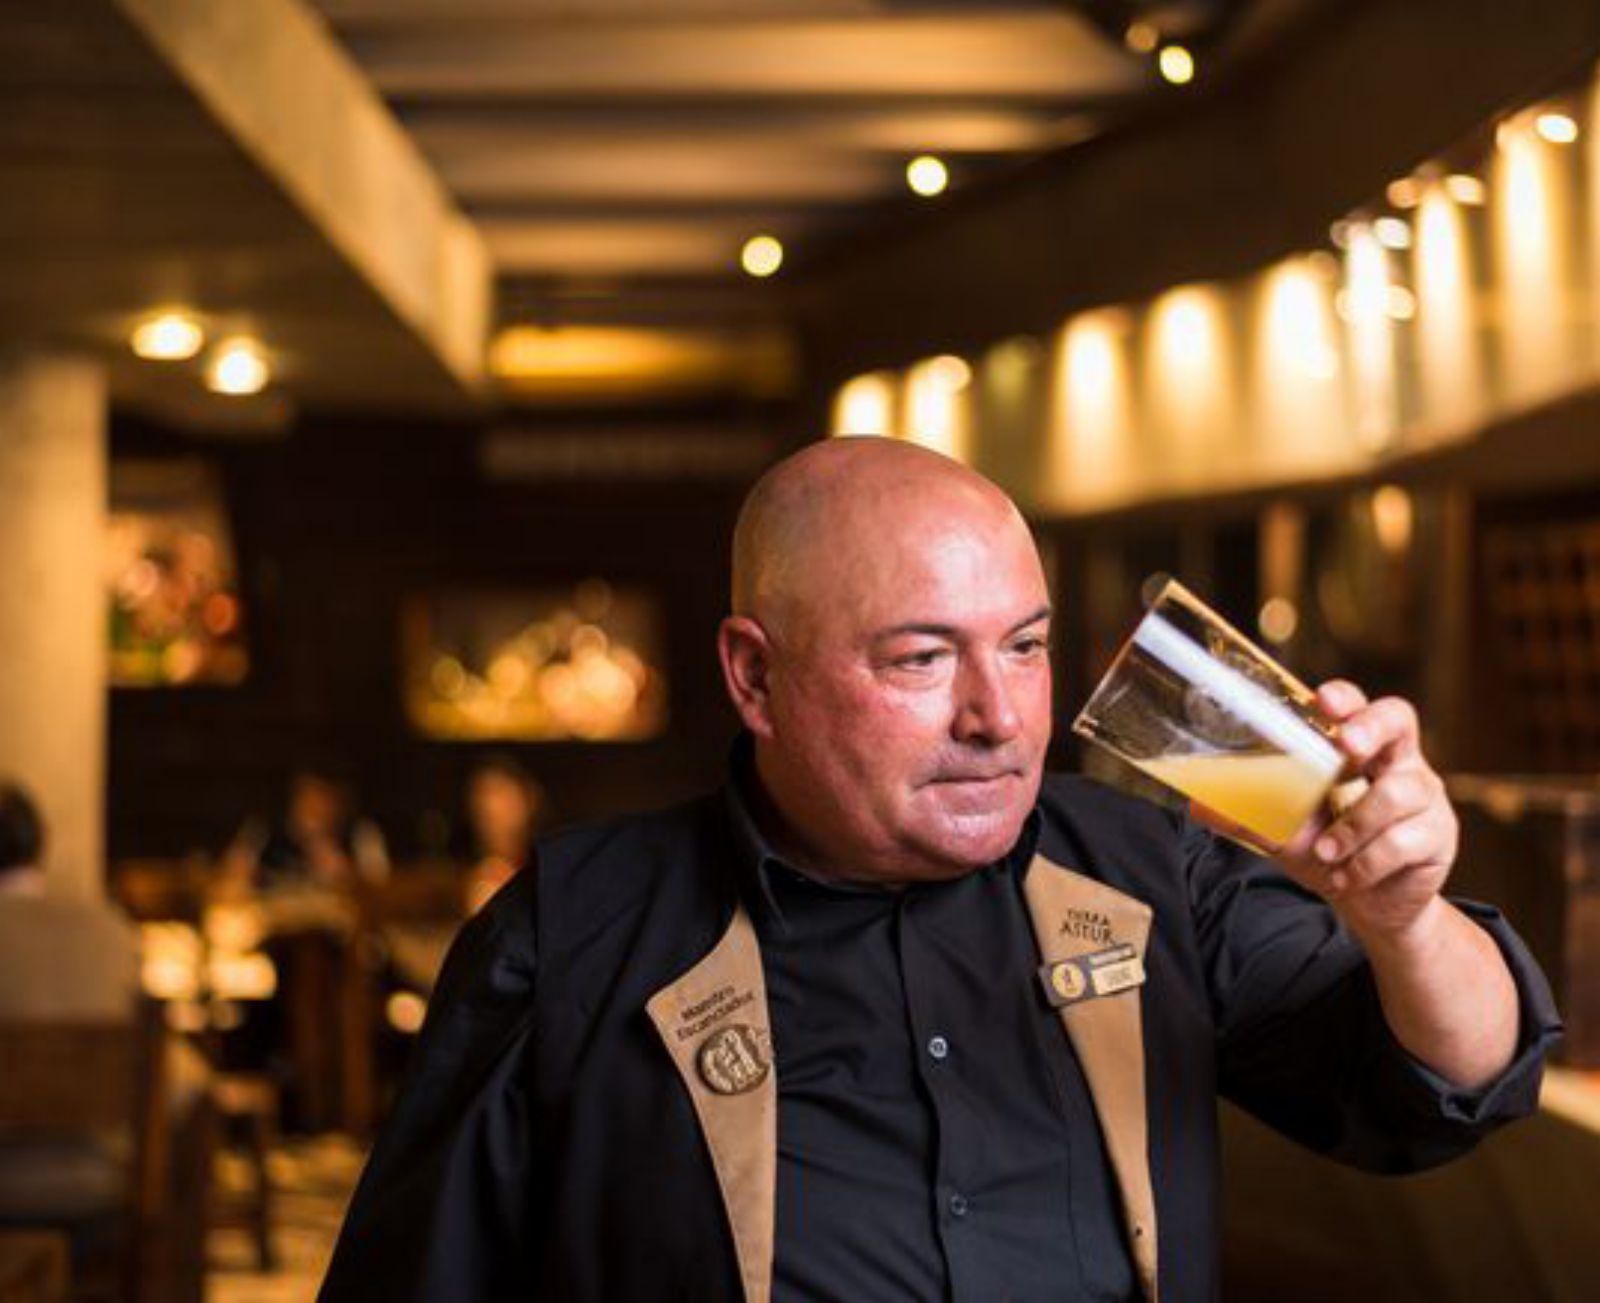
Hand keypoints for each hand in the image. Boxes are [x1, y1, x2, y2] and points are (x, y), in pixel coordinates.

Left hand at [1276, 680, 1458, 948]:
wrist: (1370, 904)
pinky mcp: (1438, 835)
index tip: (1323, 701)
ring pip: (1397, 792)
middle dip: (1371, 728)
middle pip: (1399, 719)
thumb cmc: (1330, 850)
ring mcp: (1424, 796)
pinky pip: (1405, 841)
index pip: (1359, 705)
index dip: (1345, 699)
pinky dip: (1368, 862)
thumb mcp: (1287, 832)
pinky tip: (1348, 876)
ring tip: (1327, 852)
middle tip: (1346, 746)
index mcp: (1360, 749)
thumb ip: (1251, 816)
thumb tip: (1197, 806)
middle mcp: (1397, 761)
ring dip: (1355, 826)